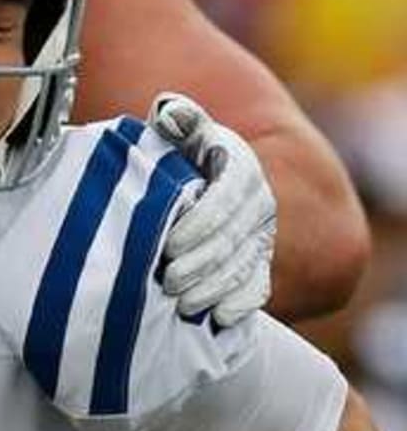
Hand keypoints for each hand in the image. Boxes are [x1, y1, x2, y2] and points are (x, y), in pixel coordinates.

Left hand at [147, 93, 274, 326]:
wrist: (225, 178)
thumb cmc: (189, 153)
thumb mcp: (186, 131)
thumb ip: (179, 119)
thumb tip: (169, 112)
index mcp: (239, 168)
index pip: (221, 202)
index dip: (197, 226)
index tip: (170, 244)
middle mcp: (258, 204)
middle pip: (231, 242)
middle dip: (200, 265)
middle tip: (168, 281)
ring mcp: (262, 236)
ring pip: (243, 268)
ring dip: (213, 289)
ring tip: (182, 302)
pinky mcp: (261, 264)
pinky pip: (258, 288)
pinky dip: (240, 305)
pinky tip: (217, 318)